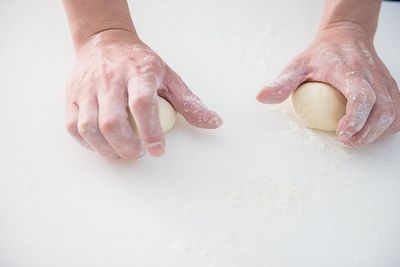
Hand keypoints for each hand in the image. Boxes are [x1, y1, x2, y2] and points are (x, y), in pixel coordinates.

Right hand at [66, 29, 222, 158]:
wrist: (104, 41)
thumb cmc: (139, 63)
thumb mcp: (169, 77)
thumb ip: (189, 102)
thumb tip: (214, 123)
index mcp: (139, 72)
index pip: (142, 104)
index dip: (150, 131)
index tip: (158, 151)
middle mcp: (110, 79)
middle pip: (112, 121)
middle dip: (126, 147)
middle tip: (139, 153)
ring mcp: (87, 88)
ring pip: (89, 127)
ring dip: (107, 149)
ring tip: (122, 153)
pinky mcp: (72, 96)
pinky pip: (73, 127)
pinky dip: (89, 144)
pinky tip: (104, 146)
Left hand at [257, 22, 399, 145]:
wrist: (346, 37)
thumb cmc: (320, 55)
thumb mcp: (297, 65)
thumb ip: (282, 83)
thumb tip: (261, 98)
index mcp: (349, 71)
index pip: (362, 96)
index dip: (355, 119)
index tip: (342, 134)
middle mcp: (372, 76)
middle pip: (381, 110)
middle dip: (366, 132)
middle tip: (347, 141)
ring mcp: (384, 82)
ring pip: (393, 113)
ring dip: (377, 133)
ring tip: (356, 139)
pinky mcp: (390, 88)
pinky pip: (397, 112)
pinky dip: (387, 126)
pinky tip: (369, 131)